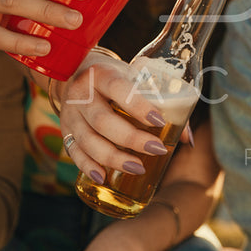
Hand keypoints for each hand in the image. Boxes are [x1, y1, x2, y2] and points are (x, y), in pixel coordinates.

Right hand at [58, 51, 179, 183]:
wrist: (75, 72)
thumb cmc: (115, 78)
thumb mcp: (134, 79)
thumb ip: (162, 104)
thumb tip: (186, 139)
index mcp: (102, 74)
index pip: (118, 89)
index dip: (138, 106)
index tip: (160, 121)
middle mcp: (82, 93)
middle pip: (103, 121)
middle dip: (131, 139)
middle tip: (157, 150)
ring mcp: (70, 113)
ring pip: (88, 140)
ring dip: (113, 157)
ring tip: (138, 168)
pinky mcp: (64, 128)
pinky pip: (73, 151)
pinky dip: (87, 166)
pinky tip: (102, 177)